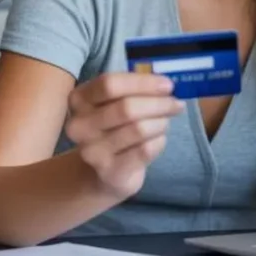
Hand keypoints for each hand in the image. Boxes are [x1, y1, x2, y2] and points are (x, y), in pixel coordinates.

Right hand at [64, 73, 184, 198]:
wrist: (103, 172)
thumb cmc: (113, 129)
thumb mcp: (114, 104)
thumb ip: (134, 90)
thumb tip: (165, 85)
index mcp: (79, 99)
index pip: (110, 84)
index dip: (142, 83)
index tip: (167, 85)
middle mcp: (80, 125)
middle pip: (126, 108)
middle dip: (158, 104)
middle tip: (176, 104)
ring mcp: (92, 151)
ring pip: (138, 129)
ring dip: (160, 123)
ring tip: (165, 122)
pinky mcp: (110, 172)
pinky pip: (145, 150)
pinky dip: (159, 142)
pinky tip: (159, 139)